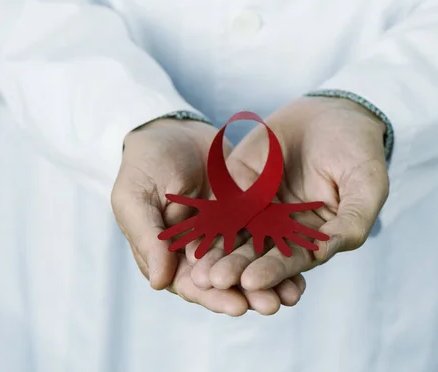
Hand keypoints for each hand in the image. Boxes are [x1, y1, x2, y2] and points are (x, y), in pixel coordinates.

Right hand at [111, 118, 305, 315]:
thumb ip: (147, 238)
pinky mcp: (244, 215)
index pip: (192, 285)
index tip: (238, 306)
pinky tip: (302, 260)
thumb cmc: (144, 165)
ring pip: (248, 263)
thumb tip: (159, 283)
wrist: (171, 130)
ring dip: (270, 280)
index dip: (214, 297)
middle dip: (249, 294)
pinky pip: (263, 235)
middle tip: (273, 305)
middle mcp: (198, 253)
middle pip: (225, 281)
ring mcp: (224, 235)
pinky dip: (280, 249)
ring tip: (295, 293)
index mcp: (168, 257)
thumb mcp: (135, 198)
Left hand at [191, 97, 388, 291]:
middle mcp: (283, 229)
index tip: (253, 281)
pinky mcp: (240, 184)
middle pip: (258, 252)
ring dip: (216, 250)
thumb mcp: (367, 185)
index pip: (293, 259)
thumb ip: (351, 221)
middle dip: (237, 267)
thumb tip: (325, 252)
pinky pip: (222, 202)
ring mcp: (259, 207)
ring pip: (235, 233)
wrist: (334, 112)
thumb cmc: (358, 152)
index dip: (274, 270)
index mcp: (314, 237)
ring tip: (198, 267)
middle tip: (215, 281)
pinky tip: (190, 229)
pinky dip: (207, 216)